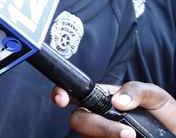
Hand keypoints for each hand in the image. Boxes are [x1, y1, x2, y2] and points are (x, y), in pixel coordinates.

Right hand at [51, 82, 175, 137]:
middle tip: (127, 133)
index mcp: (101, 98)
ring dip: (107, 136)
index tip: (61, 99)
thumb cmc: (162, 113)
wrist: (173, 132)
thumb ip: (135, 91)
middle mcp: (96, 117)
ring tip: (133, 137)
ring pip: (88, 136)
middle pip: (79, 120)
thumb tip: (117, 100)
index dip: (60, 93)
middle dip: (98, 126)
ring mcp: (98, 134)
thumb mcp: (153, 95)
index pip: (73, 93)